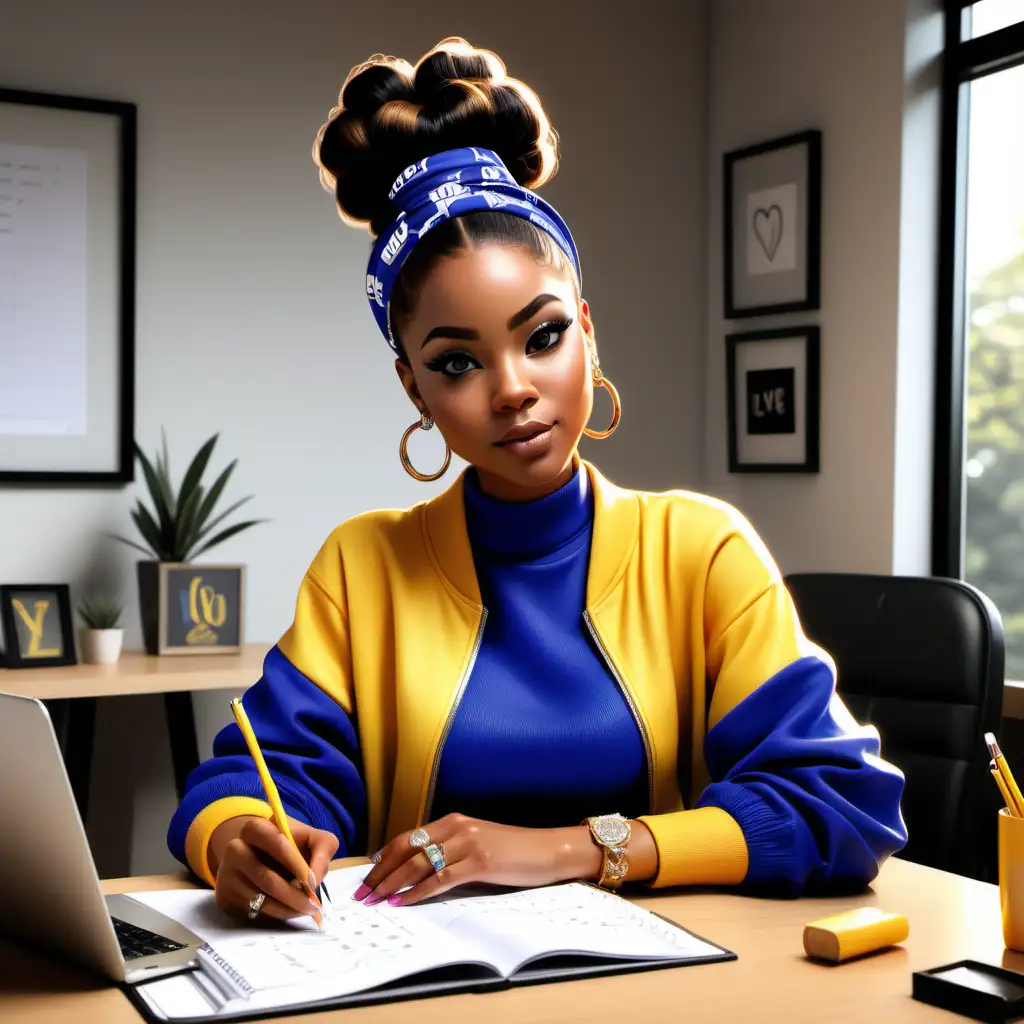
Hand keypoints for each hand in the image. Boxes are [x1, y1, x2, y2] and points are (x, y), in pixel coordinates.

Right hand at [208, 814, 338, 922]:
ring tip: (305, 910)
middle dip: (296, 896)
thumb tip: (315, 879)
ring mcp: (226, 875)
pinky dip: (274, 916)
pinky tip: (286, 910)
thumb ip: (323, 849)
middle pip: (268, 879)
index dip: (296, 863)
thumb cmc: (292, 845)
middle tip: (314, 906)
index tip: (313, 881)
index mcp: (256, 828)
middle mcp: (235, 849)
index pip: (276, 843)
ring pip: (261, 900)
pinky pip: (252, 913)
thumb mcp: (311, 838)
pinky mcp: (223, 898)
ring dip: (288, 910)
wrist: (261, 854)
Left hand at [352, 813, 602, 906]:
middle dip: (380, 872)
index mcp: (452, 822)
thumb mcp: (476, 844)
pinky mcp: (480, 862)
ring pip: (418, 864)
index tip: (367, 876)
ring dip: (392, 884)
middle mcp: (456, 828)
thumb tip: (416, 874)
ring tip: (376, 900)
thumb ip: (450, 852)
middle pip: (406, 849)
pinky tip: (404, 903)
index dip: (383, 858)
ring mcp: (468, 843)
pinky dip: (418, 893)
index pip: (407, 838)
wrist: (548, 850)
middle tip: (362, 892)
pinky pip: (440, 879)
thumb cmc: (513, 852)